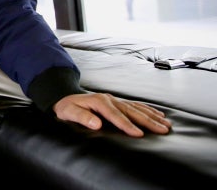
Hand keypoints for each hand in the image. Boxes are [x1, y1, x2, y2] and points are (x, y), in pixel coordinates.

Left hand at [53, 93, 171, 136]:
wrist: (66, 98)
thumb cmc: (67, 108)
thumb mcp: (69, 112)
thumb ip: (82, 117)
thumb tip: (96, 124)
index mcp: (99, 102)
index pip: (115, 116)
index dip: (127, 125)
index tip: (139, 134)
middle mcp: (110, 99)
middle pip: (131, 111)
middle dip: (148, 121)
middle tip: (163, 130)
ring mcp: (115, 100)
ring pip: (137, 108)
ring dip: (152, 116)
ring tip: (166, 124)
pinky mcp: (118, 102)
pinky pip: (135, 105)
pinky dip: (148, 110)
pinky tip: (158, 114)